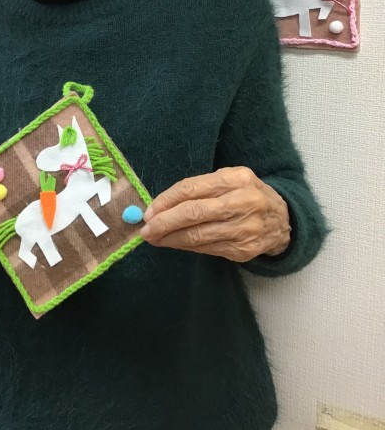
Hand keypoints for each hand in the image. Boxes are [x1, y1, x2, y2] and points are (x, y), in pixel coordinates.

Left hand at [140, 167, 290, 261]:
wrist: (283, 219)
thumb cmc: (246, 194)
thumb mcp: (229, 179)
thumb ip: (200, 187)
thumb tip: (160, 205)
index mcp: (236, 179)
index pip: (192, 188)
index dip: (166, 200)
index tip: (149, 210)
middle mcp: (242, 202)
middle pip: (194, 213)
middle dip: (164, 222)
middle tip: (145, 229)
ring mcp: (244, 229)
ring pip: (198, 236)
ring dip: (171, 239)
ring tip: (154, 238)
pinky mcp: (243, 250)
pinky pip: (207, 249)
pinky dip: (186, 247)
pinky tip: (174, 243)